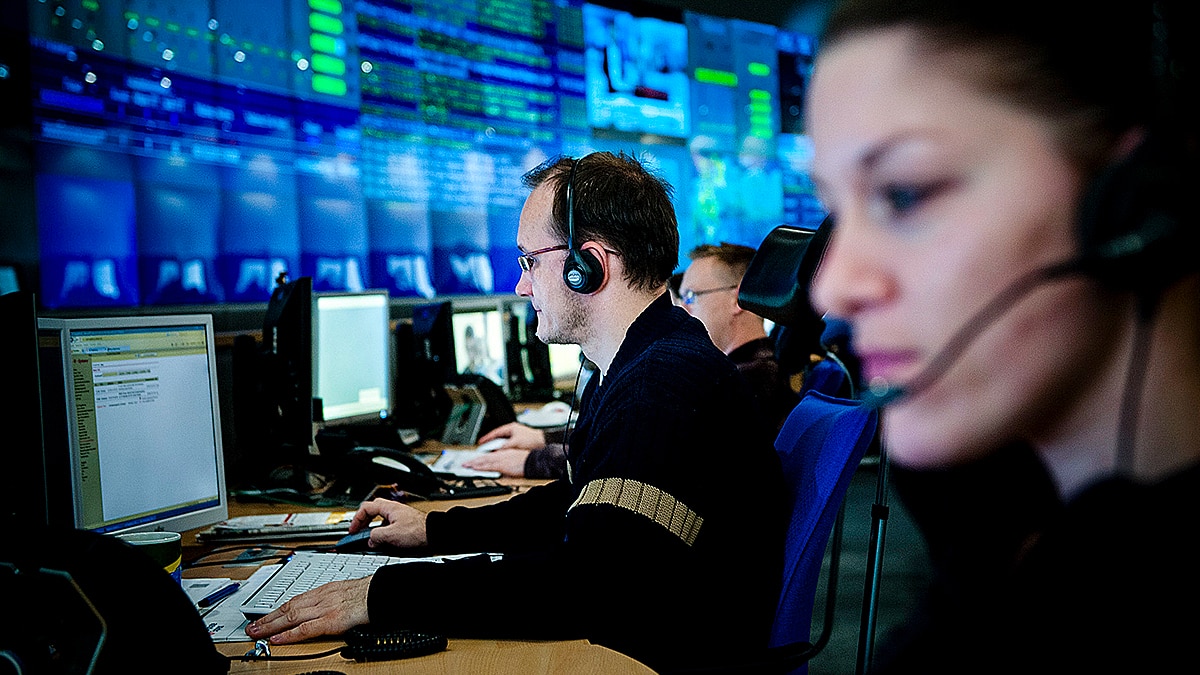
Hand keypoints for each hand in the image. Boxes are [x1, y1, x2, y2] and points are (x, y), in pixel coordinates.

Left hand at [246, 576, 370, 643]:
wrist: (383, 593)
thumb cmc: (370, 594)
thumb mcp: (346, 592)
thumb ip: (332, 599)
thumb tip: (325, 609)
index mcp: (325, 590)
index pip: (295, 600)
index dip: (277, 610)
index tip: (265, 617)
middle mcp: (321, 597)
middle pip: (288, 608)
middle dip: (267, 618)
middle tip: (251, 627)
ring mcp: (324, 609)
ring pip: (290, 617)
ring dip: (270, 626)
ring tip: (256, 633)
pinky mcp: (331, 621)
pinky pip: (305, 629)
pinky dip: (288, 635)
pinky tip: (277, 639)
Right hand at [348, 498, 427, 548]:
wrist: (435, 535)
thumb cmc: (418, 531)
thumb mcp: (391, 535)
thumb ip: (376, 536)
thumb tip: (370, 540)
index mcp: (389, 508)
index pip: (366, 508)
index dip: (356, 519)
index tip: (352, 530)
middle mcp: (394, 511)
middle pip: (373, 514)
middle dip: (364, 525)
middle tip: (358, 535)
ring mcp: (400, 518)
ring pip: (381, 523)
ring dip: (374, 532)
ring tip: (371, 542)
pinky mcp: (405, 527)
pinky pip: (389, 529)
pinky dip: (384, 535)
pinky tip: (384, 544)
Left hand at [462, 448, 530, 476]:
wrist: (533, 461)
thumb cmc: (527, 461)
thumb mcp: (515, 459)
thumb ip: (507, 463)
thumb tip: (502, 469)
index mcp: (504, 452)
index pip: (489, 455)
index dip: (480, 458)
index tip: (473, 460)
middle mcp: (501, 454)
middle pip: (484, 457)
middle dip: (474, 460)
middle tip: (465, 463)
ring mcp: (501, 459)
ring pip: (484, 461)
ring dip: (474, 463)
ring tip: (466, 465)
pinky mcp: (502, 465)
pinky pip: (489, 466)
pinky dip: (481, 466)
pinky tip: (475, 467)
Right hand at [477, 422, 545, 449]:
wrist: (542, 442)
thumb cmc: (531, 439)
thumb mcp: (515, 443)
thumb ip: (505, 447)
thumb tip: (496, 451)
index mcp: (510, 427)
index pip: (495, 432)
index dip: (487, 437)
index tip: (481, 442)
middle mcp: (512, 431)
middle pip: (498, 437)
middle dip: (491, 443)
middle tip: (484, 448)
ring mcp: (515, 436)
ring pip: (502, 442)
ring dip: (497, 447)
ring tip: (491, 452)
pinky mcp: (518, 441)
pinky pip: (507, 445)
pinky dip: (503, 449)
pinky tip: (501, 454)